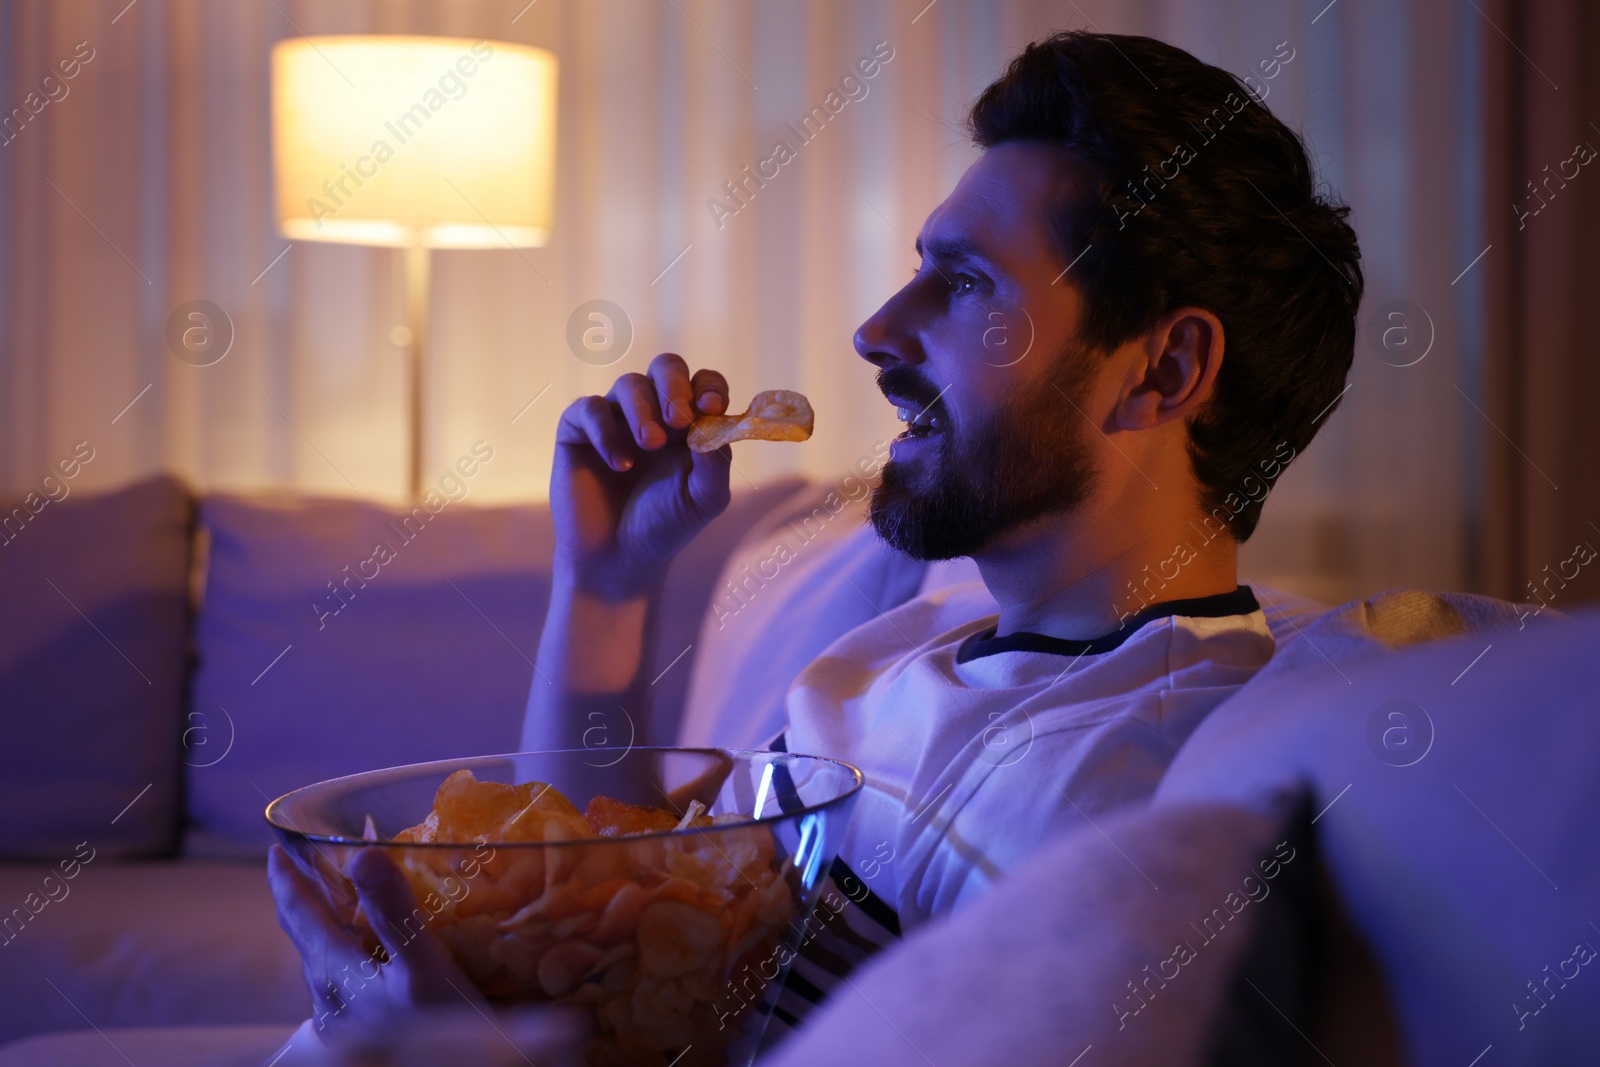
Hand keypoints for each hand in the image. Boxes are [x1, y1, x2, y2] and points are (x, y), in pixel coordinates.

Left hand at [268, 844, 479, 1037]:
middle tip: (308, 866)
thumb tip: (363, 853)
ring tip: (341, 905)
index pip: (299, 916)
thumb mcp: (424, 967)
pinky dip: (349, 957)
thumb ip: (394, 911)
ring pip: (325, 964)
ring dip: (328, 930)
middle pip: (308, 939)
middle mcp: (328, 999)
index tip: (275, 849)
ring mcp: (343, 1023)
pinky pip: (344, 985)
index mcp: (335, 974)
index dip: (286, 879)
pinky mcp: (361, 1037)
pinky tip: (372, 961)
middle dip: (306, 901)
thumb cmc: (440, 1029)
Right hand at [552, 353, 732, 597]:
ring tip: (649, 445)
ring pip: (629, 384)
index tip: (711, 406)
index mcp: (690, 423)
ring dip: (643, 411)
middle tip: (679, 418)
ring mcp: (615, 417)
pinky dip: (606, 432)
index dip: (709, 387)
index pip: (704, 384)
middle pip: (666, 367)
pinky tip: (619, 464)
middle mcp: (653, 412)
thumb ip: (717, 460)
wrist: (618, 557)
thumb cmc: (665, 524)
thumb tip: (718, 419)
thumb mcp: (704, 496)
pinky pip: (590, 408)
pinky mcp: (579, 430)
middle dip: (674, 385)